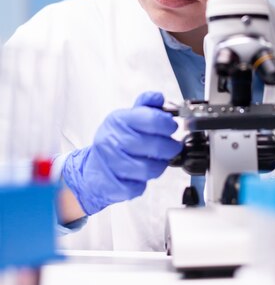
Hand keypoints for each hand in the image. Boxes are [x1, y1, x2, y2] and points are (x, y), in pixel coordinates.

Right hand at [62, 91, 180, 214]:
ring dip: (160, 165)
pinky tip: (142, 175)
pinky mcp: (112, 184)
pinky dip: (144, 182)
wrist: (92, 169)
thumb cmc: (115, 141)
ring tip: (159, 161)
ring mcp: (111, 163)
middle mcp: (112, 140)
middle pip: (155, 145)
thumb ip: (146, 106)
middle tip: (173, 147)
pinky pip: (138, 186)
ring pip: (149, 168)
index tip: (172, 127)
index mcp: (119, 120)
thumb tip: (158, 98)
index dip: (167, 124)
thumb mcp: (128, 118)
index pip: (151, 118)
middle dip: (170, 147)